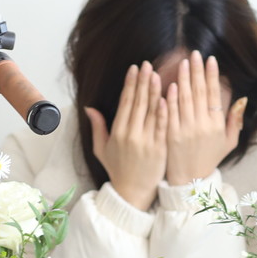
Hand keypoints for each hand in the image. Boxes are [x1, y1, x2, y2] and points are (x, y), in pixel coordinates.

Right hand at [84, 63, 167, 210]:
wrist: (131, 193)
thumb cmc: (118, 170)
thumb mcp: (102, 149)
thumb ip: (98, 127)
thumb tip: (90, 108)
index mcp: (117, 132)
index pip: (124, 102)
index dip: (129, 84)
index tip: (134, 68)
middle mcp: (130, 134)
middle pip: (137, 103)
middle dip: (142, 81)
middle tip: (147, 64)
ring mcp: (145, 141)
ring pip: (149, 111)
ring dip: (153, 91)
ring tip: (156, 74)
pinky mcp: (158, 149)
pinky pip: (161, 126)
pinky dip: (164, 111)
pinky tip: (167, 97)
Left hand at [163, 51, 245, 184]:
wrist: (189, 181)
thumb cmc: (209, 159)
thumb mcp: (228, 142)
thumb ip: (235, 121)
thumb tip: (241, 100)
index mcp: (216, 125)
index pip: (214, 94)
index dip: (212, 76)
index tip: (210, 59)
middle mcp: (202, 126)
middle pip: (199, 92)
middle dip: (197, 70)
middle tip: (194, 53)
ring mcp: (185, 130)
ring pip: (185, 98)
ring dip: (184, 78)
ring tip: (183, 62)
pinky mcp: (170, 135)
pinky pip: (170, 112)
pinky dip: (170, 96)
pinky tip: (171, 83)